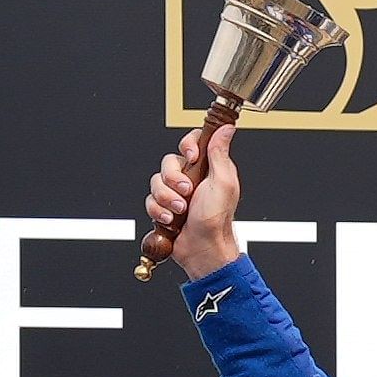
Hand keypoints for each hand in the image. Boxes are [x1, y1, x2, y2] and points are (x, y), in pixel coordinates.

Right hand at [145, 118, 243, 272]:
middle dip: (174, 179)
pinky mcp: (163, 207)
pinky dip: (159, 211)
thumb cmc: (216, 220)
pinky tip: (171, 219)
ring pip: (156, 182)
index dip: (187, 145)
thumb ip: (220, 153)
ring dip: (167, 199)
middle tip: (187, 192)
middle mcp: (189, 178)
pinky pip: (150, 200)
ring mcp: (175, 193)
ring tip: (180, 211)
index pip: (192, 142)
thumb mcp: (223, 182)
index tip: (192, 156)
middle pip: (168, 162)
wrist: (203, 248)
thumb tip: (226, 128)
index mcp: (206, 168)